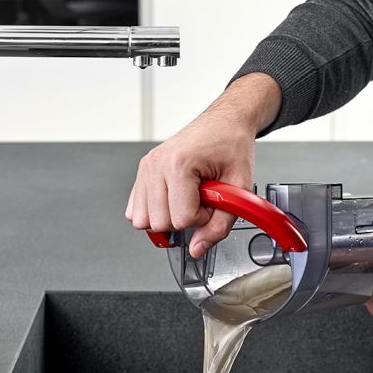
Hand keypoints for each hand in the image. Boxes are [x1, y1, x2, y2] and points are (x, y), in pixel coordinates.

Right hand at [125, 73, 281, 256]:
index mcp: (178, 165)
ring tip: (186, 200)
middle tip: (200, 202)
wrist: (224, 122)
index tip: (212, 203)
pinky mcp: (142, 172)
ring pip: (141, 220)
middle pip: (158, 223)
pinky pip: (134, 209)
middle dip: (183, 220)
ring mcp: (146, 168)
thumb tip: (198, 249)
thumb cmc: (231, 145)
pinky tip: (172, 200)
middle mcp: (156, 165)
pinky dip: (153, 212)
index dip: (201, 219)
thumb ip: (220, 224)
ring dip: (166, 218)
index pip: (180, 219)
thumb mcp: (238, 186)